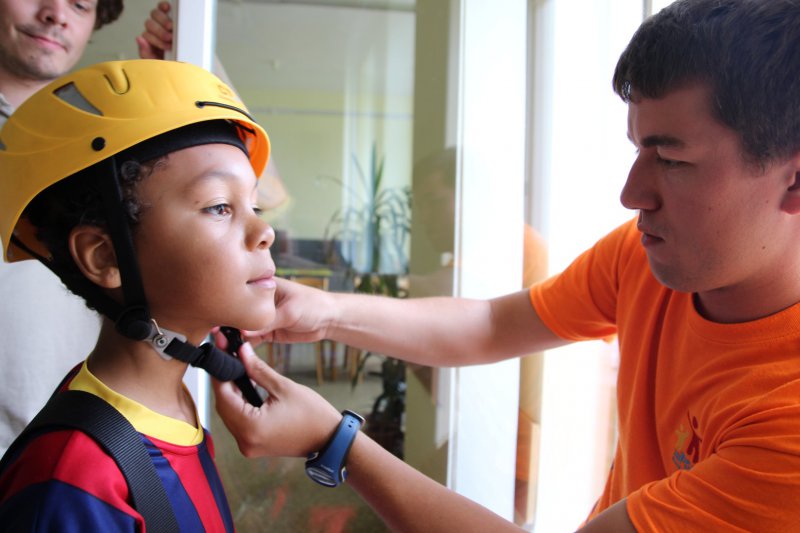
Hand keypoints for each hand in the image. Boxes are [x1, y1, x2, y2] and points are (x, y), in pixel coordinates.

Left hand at [136, 2, 172, 59]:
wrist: (184, 63)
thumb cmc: (171, 62)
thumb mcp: (157, 62)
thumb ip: (146, 52)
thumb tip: (139, 39)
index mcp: (150, 41)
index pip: (146, 35)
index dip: (156, 40)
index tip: (167, 46)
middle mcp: (154, 30)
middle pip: (149, 24)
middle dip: (159, 32)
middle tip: (169, 37)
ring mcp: (161, 22)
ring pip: (155, 14)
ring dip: (163, 21)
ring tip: (171, 27)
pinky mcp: (169, 15)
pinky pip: (162, 7)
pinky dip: (163, 6)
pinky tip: (167, 8)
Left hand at [211, 340, 340, 457]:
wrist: (329, 439)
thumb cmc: (313, 415)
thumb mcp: (284, 387)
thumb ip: (258, 370)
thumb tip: (242, 352)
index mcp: (251, 427)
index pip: (223, 396)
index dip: (221, 373)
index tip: (221, 355)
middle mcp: (245, 441)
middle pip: (223, 406)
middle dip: (225, 382)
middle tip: (230, 359)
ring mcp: (248, 446)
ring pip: (229, 415)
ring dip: (232, 394)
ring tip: (239, 371)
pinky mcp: (254, 445)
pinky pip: (239, 423)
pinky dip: (240, 406)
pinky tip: (247, 389)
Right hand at [215, 277, 335, 349]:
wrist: (329, 319)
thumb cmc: (314, 305)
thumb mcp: (289, 312)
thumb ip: (266, 322)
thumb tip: (243, 333)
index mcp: (263, 286)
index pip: (240, 294)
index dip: (228, 306)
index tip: (216, 319)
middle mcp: (260, 301)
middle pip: (238, 312)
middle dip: (227, 324)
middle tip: (217, 337)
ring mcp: (263, 316)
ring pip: (243, 327)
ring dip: (234, 337)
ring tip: (223, 346)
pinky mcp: (268, 331)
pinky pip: (252, 338)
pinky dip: (244, 345)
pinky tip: (236, 351)